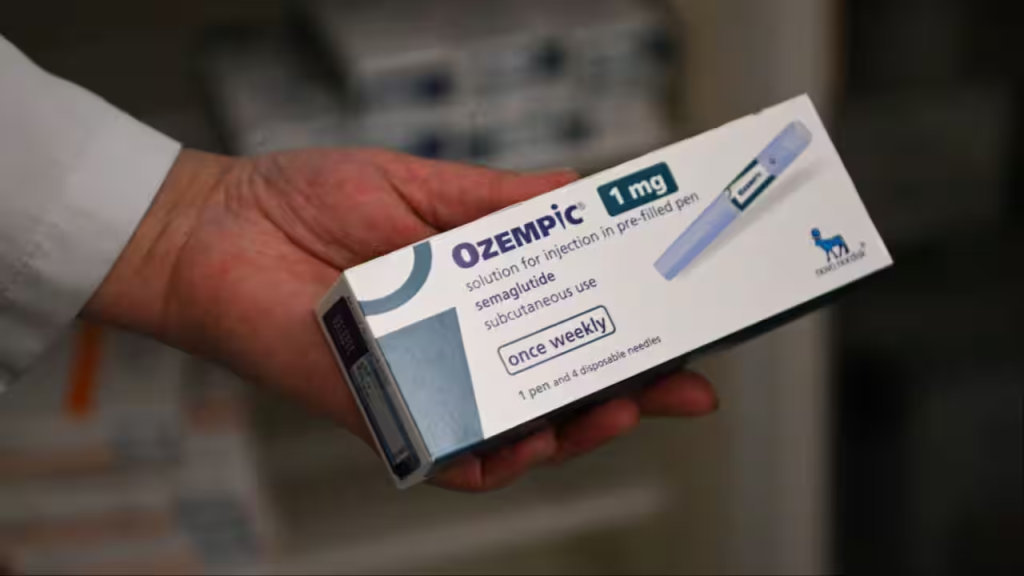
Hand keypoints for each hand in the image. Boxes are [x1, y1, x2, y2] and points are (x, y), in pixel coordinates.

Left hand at [84, 148, 717, 490]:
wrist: (215, 230)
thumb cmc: (305, 203)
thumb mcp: (419, 185)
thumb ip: (497, 199)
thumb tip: (578, 194)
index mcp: (476, 291)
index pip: (569, 321)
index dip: (632, 335)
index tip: (690, 338)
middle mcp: (460, 345)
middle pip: (558, 387)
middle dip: (625, 394)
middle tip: (669, 387)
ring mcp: (426, 384)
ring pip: (517, 433)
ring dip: (572, 431)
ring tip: (608, 410)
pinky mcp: (382, 413)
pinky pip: (447, 456)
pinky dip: (493, 458)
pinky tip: (526, 441)